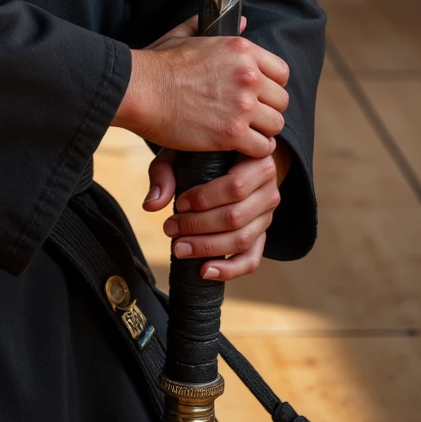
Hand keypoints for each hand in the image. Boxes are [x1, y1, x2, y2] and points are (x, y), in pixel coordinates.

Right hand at [113, 14, 289, 159]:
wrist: (140, 89)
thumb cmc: (158, 64)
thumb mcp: (186, 35)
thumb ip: (214, 27)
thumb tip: (241, 20)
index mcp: (241, 50)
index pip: (281, 72)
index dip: (271, 85)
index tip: (257, 94)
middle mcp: (248, 75)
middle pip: (281, 101)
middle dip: (267, 109)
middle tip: (248, 116)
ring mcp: (242, 105)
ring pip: (276, 125)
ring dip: (261, 131)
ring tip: (244, 133)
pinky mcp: (232, 133)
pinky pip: (262, 147)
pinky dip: (252, 150)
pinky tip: (238, 147)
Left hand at [140, 140, 292, 280]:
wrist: (233, 156)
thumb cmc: (205, 151)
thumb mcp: (185, 149)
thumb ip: (165, 171)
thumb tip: (151, 205)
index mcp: (257, 160)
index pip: (235, 187)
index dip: (205, 199)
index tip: (179, 203)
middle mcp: (269, 189)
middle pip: (236, 217)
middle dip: (198, 226)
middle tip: (170, 228)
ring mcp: (267, 215)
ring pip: (242, 240)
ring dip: (207, 247)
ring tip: (179, 248)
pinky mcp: (262, 235)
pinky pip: (251, 259)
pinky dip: (229, 269)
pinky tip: (204, 271)